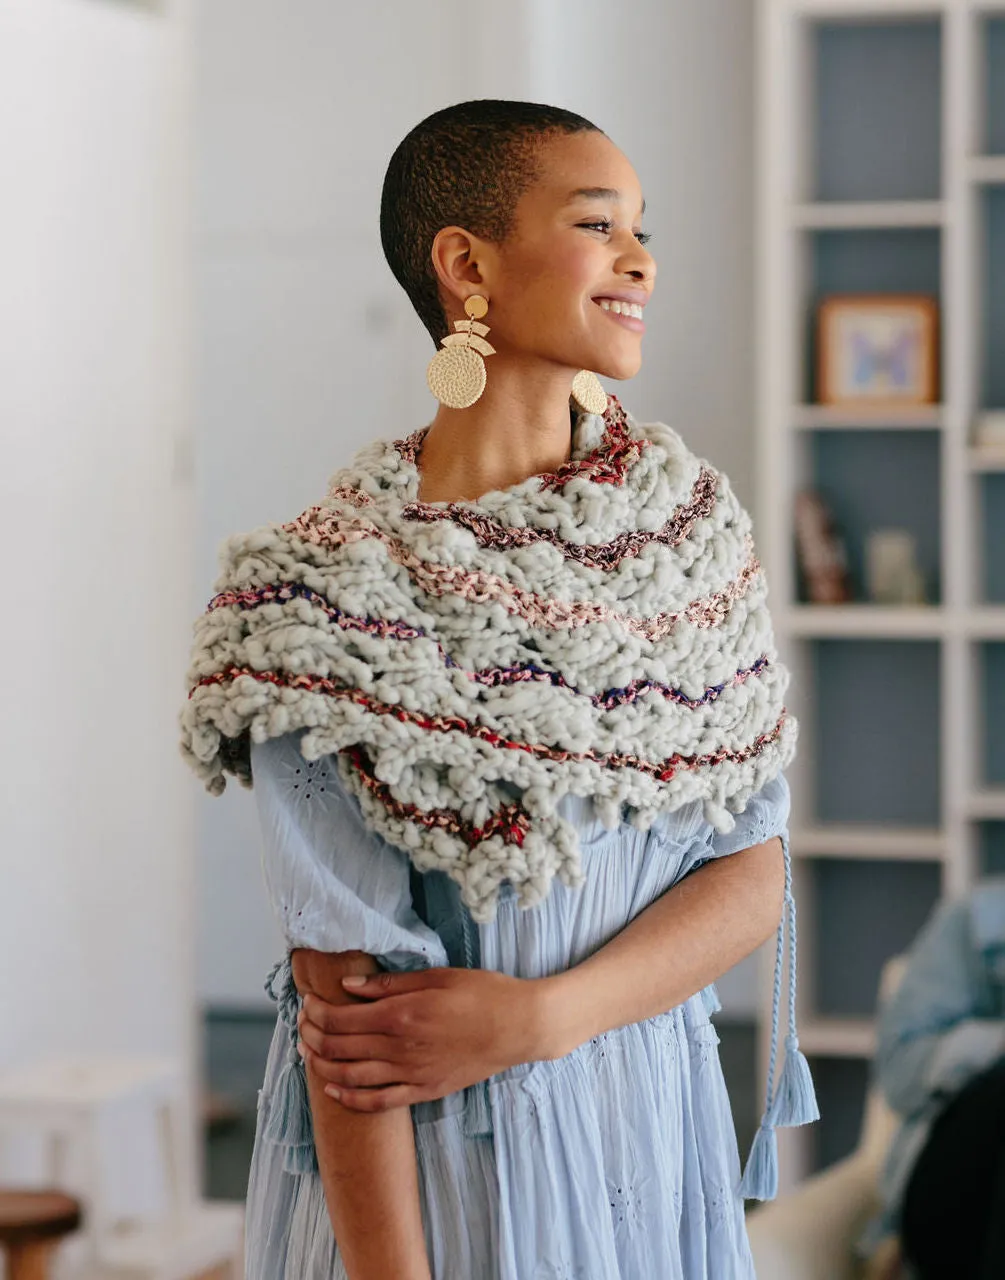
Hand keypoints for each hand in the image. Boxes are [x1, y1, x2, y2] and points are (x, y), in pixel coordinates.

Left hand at [297, 967, 555, 1112]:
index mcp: (401, 1014)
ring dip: (323, 1066)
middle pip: (340, 1047)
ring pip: (352, 1077)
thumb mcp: (437, 976)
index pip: (341, 1018)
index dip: (317, 1013)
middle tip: (302, 1025)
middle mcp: (400, 1047)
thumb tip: (348, 986)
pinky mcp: (425, 1090)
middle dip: (313, 1036)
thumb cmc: (481, 993)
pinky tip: (334, 1091)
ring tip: (308, 1054)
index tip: (307, 1003)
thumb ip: (389, 984)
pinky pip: (379, 1102)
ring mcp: (412, 1073)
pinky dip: (351, 1099)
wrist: (519, 1026)